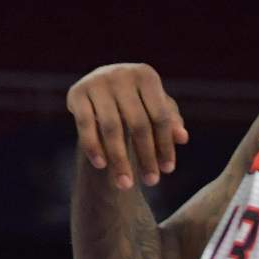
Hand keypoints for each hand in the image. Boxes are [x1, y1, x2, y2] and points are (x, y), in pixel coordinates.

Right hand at [67, 63, 189, 190]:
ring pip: (111, 128)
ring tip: (125, 184)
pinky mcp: (76, 92)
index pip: (160, 116)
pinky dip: (93, 147)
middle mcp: (121, 74)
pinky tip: (101, 166)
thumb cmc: (136, 100)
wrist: (101, 83)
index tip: (167, 170)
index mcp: (146, 75)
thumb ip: (170, 121)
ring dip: (119, 159)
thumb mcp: (155, 106)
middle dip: (145, 156)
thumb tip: (182, 138)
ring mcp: (97, 82)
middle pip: (137, 123)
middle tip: (151, 182)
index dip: (165, 145)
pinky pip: (85, 125)